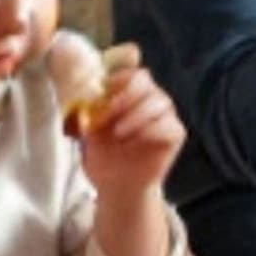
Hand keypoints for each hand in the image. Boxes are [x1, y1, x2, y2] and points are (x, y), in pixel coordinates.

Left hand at [73, 56, 186, 198]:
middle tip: (106, 115)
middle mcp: (149, 97)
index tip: (103, 89)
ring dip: (135, 116)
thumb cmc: (103, 155)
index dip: (117, 75)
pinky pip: (168, 124)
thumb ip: (86, 110)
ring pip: (158, 101)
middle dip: (124, 95)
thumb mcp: (88, 130)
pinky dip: (149, 131)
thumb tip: (80, 92)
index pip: (128, 69)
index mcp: (127, 92)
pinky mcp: (175, 133)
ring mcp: (165, 114)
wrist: (117, 186)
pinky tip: (133, 142)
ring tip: (118, 134)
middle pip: (143, 79)